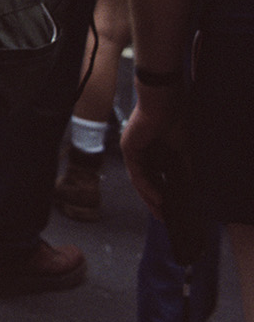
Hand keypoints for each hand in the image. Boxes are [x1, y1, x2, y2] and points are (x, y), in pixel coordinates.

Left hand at [121, 89, 182, 218]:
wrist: (165, 102)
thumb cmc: (176, 121)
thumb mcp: (184, 152)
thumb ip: (185, 170)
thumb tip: (192, 191)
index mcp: (154, 152)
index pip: (156, 178)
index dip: (163, 195)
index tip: (172, 211)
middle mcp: (141, 153)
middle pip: (146, 182)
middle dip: (154, 202)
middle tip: (164, 218)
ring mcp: (133, 151)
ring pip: (141, 181)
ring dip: (150, 198)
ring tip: (161, 213)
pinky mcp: (128, 149)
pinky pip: (138, 173)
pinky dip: (148, 187)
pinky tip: (158, 199)